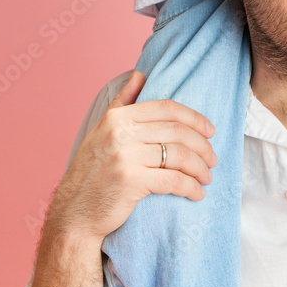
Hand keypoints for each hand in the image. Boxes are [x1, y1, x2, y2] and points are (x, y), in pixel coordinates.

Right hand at [46, 71, 217, 244]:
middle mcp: (121, 132)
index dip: (194, 118)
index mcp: (118, 117)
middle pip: (177, 131)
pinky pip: (173, 180)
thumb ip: (122, 102)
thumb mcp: (103, 130)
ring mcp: (126, 156)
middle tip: (213, 158)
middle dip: (202, 146)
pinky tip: (197, 193)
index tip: (210, 131)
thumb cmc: (92, 171)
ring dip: (200, 168)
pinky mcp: (131, 181)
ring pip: (179, 155)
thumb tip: (140, 74)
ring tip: (207, 177)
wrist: (74, 212)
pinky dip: (191, 187)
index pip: (167, 108)